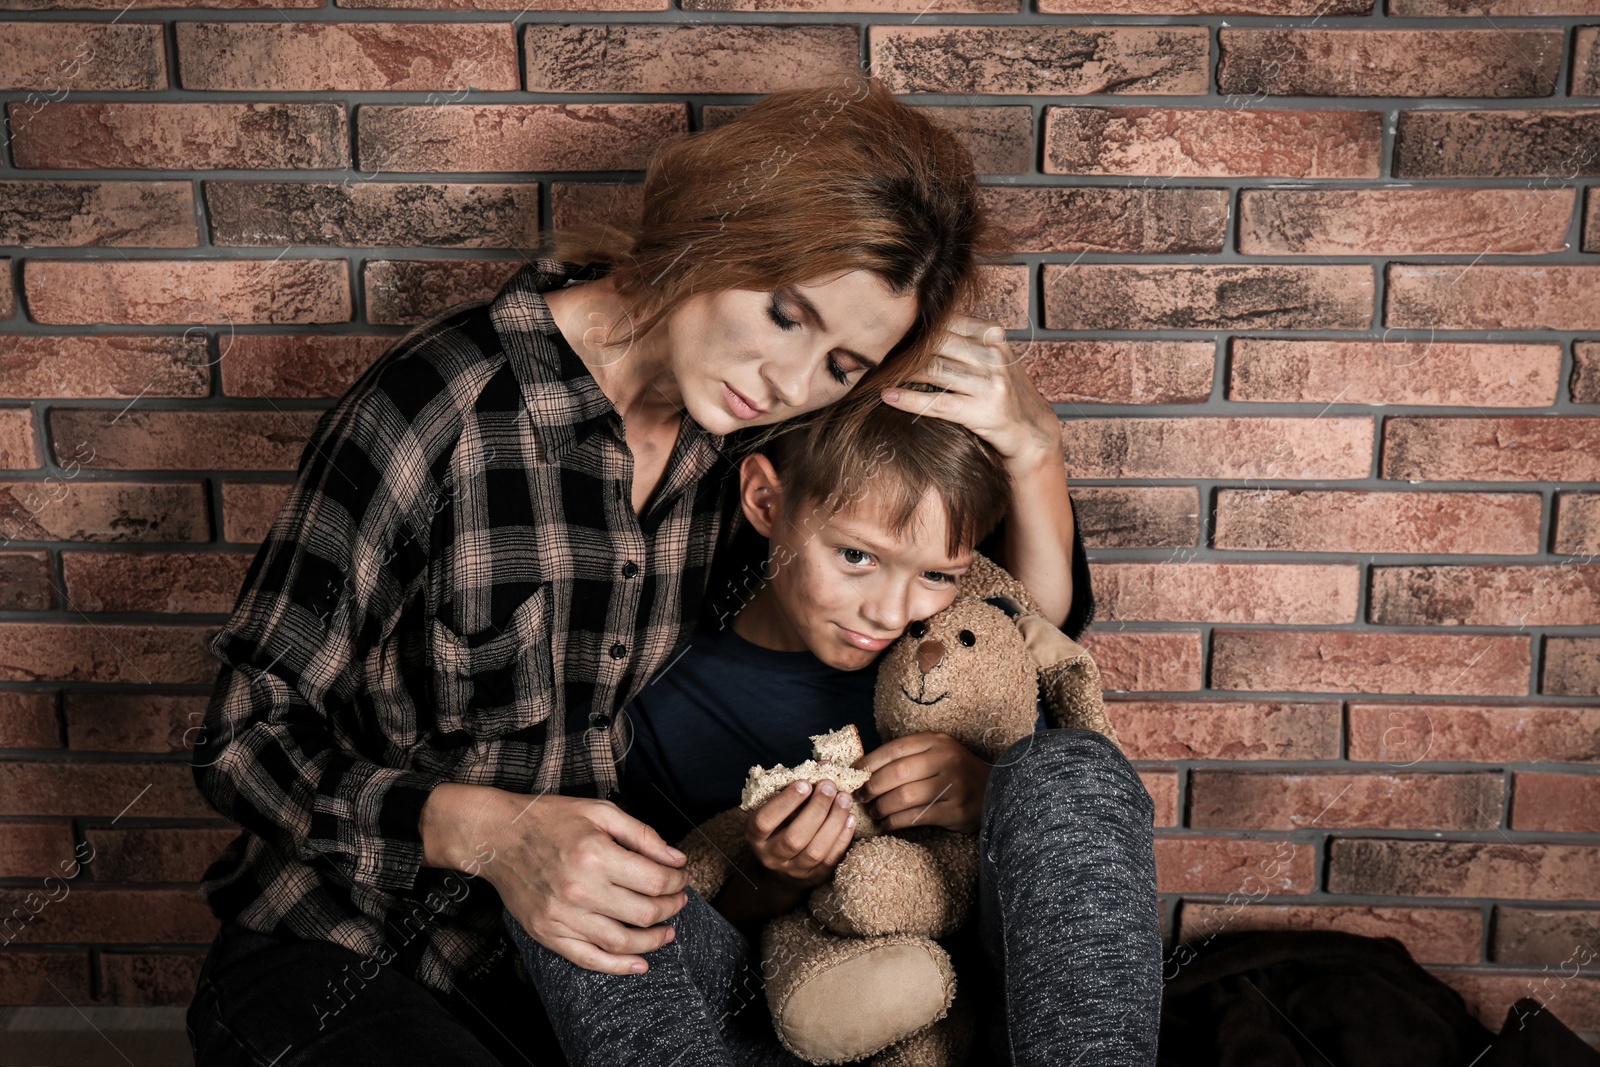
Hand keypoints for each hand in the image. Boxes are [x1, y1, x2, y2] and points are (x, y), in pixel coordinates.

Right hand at [436, 786, 690, 975]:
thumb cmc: (550, 819)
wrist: (497, 836)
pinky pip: (588, 959)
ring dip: (652, 941)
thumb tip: (676, 859)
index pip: (655, 881)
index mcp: (597, 854)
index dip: (677, 882)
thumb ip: (642, 835)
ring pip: (621, 942)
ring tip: (667, 933)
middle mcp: (581, 889)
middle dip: (671, 909)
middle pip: (644, 913)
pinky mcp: (547, 933)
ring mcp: (562, 916)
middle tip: (679, 902)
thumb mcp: (601, 812)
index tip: (682, 878)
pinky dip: (618, 967)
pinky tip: (639, 964)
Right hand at [744, 778, 857, 891]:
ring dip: (833, 822)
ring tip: (844, 799)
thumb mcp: (777, 807)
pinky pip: (831, 860)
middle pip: (794, 838)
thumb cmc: (780, 825)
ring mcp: (793, 870)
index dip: (785, 802)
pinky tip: (850, 817)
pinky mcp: (814, 878)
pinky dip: (843, 838)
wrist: (780, 866)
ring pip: (815, 851)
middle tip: (829, 787)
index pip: (765, 821)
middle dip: (816, 810)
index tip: (804, 783)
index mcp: (755, 836)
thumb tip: (825, 766)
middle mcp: (771, 856)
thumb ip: (796, 787)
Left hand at [852, 732, 991, 835]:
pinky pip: (916, 817)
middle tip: (860, 797)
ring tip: (874, 812)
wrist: (995, 790)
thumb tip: (863, 768)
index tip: (853, 773)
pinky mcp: (955, 811)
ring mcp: (952, 786)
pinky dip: (895, 822)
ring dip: (881, 807)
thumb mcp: (936, 752)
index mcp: (936, 741)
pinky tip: (887, 823)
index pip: (895, 749)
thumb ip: (908, 755)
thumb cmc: (954, 771)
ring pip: (904, 797)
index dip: (869, 762)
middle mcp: (945, 760)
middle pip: (896, 774)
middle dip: (872, 787)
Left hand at [879, 313, 1058, 471]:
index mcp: (991, 336)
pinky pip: (937, 403)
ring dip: (899, 372)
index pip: (944, 322)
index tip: (885, 330)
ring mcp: (989, 383)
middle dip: (901, 347)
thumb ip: (963, 341)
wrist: (1031, 431)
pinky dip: (909, 399)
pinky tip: (887, 396)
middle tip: (871, 349)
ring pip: (933, 370)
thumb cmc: (1001, 392)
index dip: (913, 327)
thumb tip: (914, 326)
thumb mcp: (990, 359)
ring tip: (873, 372)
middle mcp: (992, 355)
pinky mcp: (981, 411)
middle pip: (935, 343)